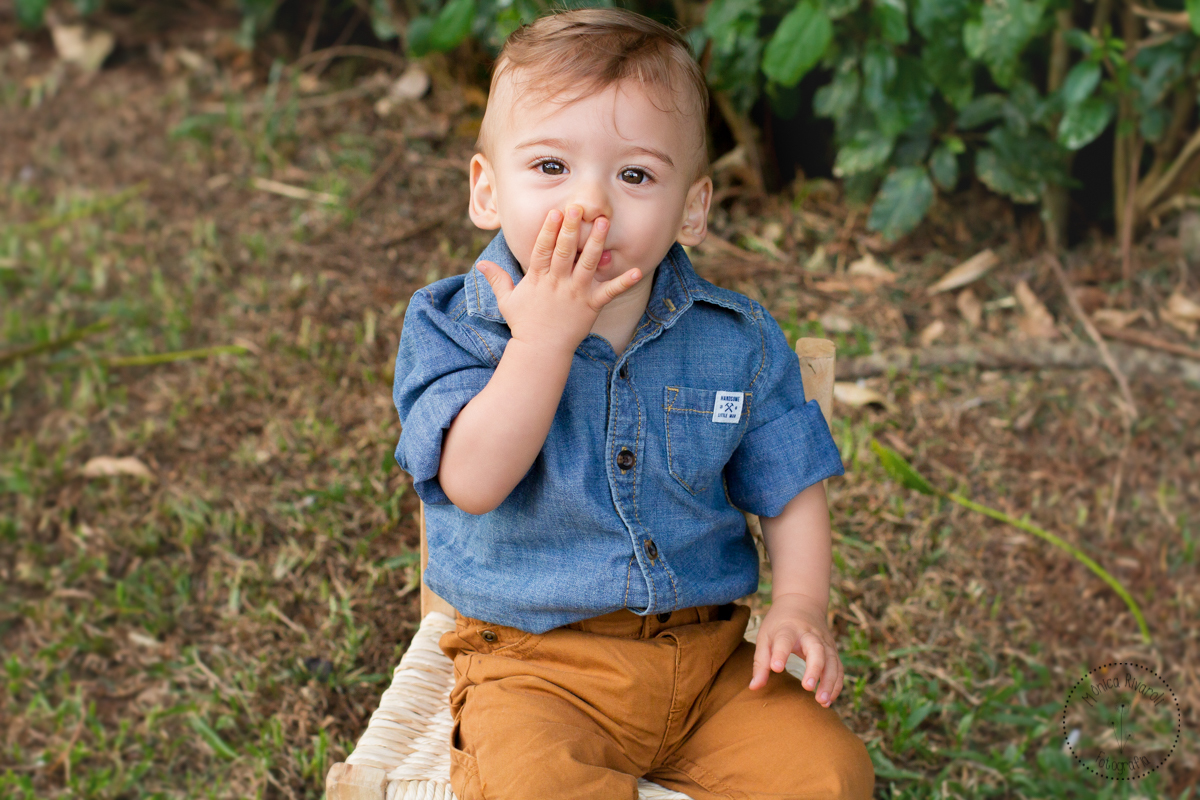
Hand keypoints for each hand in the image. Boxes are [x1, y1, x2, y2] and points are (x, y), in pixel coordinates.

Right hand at [474, 205, 641, 354]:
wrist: (540, 351)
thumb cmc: (524, 324)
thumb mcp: (507, 300)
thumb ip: (497, 279)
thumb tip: (480, 265)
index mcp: (538, 278)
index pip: (543, 249)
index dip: (549, 230)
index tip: (556, 212)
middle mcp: (557, 283)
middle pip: (565, 251)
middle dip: (572, 228)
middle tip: (579, 208)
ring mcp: (575, 294)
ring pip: (587, 264)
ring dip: (596, 243)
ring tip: (603, 223)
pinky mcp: (591, 306)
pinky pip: (609, 292)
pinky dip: (623, 282)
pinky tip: (636, 270)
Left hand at [748, 593, 842, 706]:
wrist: (802, 603)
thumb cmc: (779, 624)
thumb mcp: (765, 637)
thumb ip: (761, 663)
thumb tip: (754, 687)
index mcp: (788, 629)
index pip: (784, 640)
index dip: (780, 653)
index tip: (776, 668)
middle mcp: (809, 634)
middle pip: (816, 649)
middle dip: (814, 669)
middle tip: (807, 687)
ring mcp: (824, 641)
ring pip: (832, 661)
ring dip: (829, 681)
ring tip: (822, 701)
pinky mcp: (832, 649)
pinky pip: (839, 668)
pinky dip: (837, 684)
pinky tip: (828, 700)